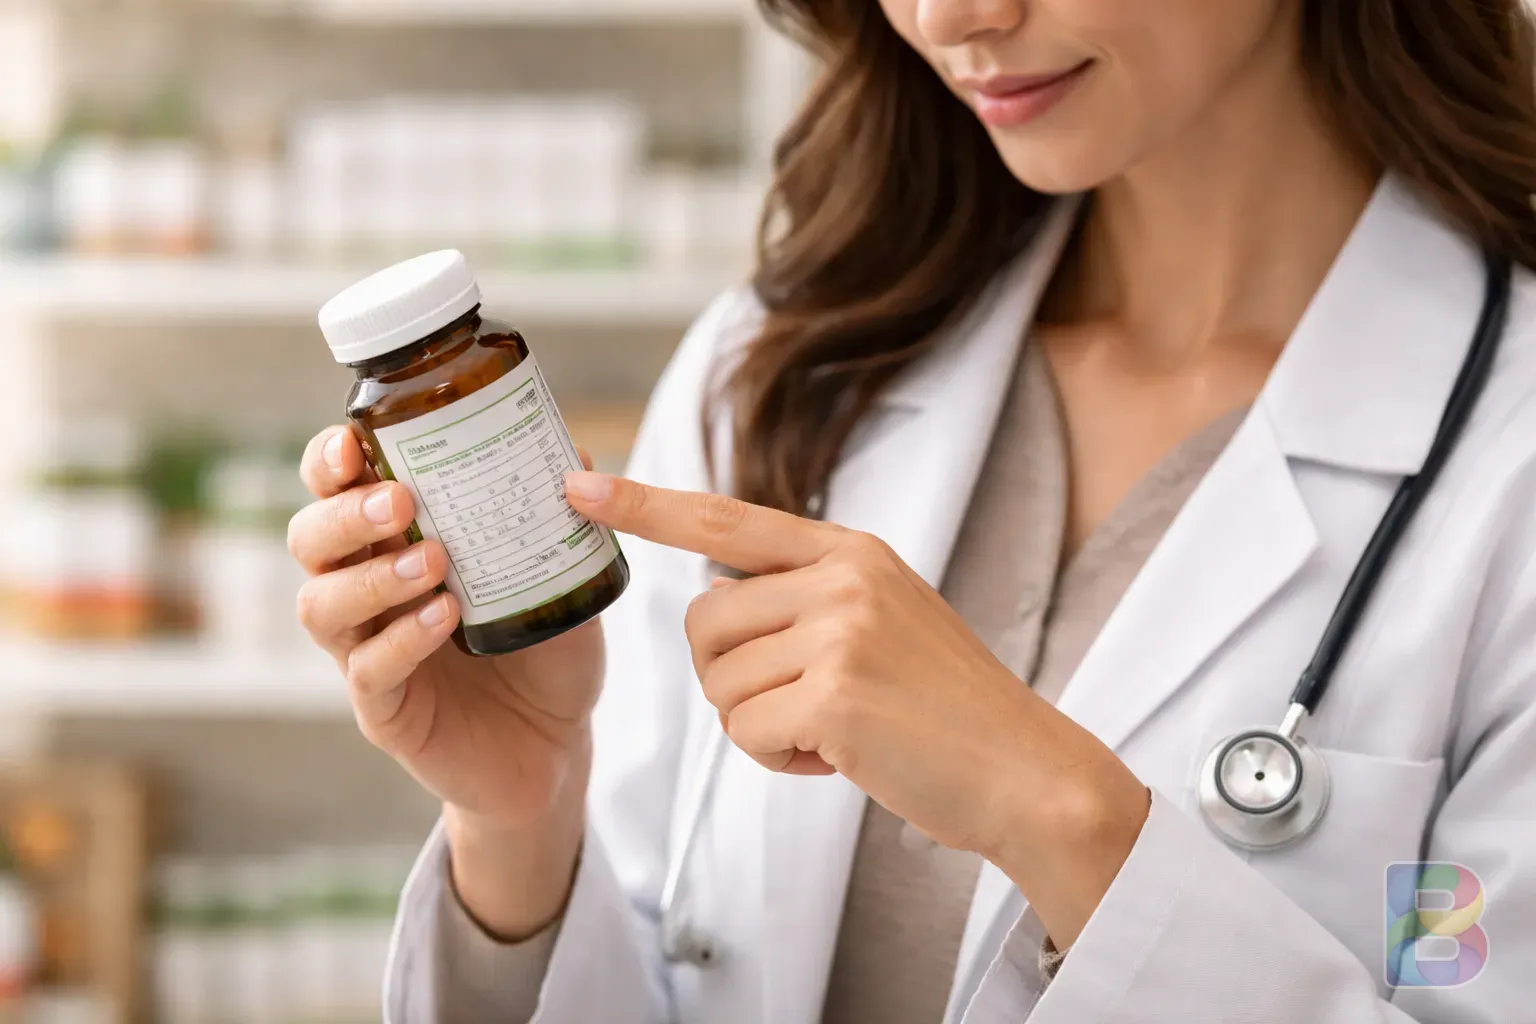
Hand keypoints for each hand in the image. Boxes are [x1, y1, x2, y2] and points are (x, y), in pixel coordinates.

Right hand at [290, 426, 603, 935]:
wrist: (558, 744)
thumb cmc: (545, 650)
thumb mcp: (559, 577)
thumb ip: (558, 522)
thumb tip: (576, 455)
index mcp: (394, 544)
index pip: (335, 490)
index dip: (329, 462)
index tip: (354, 443)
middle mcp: (367, 593)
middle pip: (310, 541)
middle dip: (344, 515)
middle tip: (400, 503)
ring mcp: (367, 652)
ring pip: (322, 606)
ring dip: (372, 576)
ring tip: (433, 560)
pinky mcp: (385, 710)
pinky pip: (368, 671)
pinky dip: (402, 639)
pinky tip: (445, 618)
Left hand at [565, 471, 1150, 947]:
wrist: (1026, 771)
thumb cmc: (944, 707)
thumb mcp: (883, 617)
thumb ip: (807, 595)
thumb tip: (714, 603)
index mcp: (848, 551)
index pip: (725, 517)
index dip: (646, 504)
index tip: (578, 486)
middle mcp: (840, 577)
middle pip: (704, 622)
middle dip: (730, 678)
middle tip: (803, 704)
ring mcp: (839, 631)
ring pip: (719, 684)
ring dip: (761, 725)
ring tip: (835, 731)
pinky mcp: (834, 693)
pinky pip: (745, 732)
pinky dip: (779, 760)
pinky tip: (839, 758)